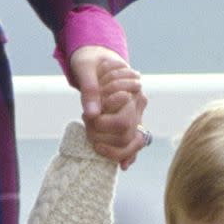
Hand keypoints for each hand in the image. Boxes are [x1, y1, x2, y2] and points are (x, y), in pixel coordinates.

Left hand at [69, 47, 147, 169]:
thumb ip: (89, 89)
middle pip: (128, 134)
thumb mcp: (85, 68)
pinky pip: (134, 142)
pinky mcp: (130, 120)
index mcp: (132, 91)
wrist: (95, 56)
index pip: (123, 121)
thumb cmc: (90, 59)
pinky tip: (123, 166)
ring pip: (133, 142)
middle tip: (87, 128)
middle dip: (104, 136)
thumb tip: (91, 114)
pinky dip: (128, 154)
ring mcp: (135, 113)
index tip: (87, 118)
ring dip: (113, 148)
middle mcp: (138, 104)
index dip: (102, 124)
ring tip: (94, 142)